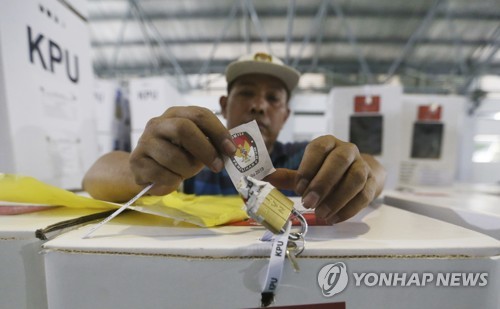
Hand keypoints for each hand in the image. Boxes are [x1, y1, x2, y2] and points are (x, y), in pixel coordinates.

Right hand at [129, 106, 235, 195]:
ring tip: (186, 172)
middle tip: (217, 167)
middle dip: (205, 150)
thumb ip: (211, 143)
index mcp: (176, 114)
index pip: (200, 115)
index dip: (219, 132)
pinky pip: (162, 174)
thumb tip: (231, 150)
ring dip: (188, 170)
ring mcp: (144, 140)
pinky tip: (172, 179)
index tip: (231, 150)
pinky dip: (173, 181)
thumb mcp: (196, 146)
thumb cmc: (178, 155)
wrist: (147, 169)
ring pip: (174, 157)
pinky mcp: (136, 160)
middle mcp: (158, 123)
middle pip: (184, 129)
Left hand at [265, 135, 385, 223]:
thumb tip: (264, 179)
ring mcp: (362, 165)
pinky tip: (334, 218)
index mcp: (327, 143)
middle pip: (339, 161)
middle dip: (323, 183)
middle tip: (308, 203)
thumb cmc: (327, 171)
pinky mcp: (372, 183)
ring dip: (337, 198)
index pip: (319, 148)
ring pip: (355, 178)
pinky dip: (349, 209)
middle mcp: (347, 150)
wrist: (360, 172)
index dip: (308, 167)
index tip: (298, 187)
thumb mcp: (308, 171)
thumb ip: (289, 177)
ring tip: (322, 214)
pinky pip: (364, 195)